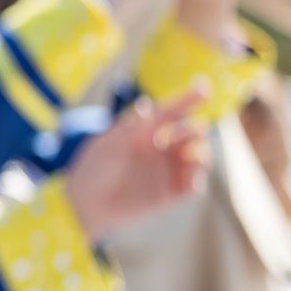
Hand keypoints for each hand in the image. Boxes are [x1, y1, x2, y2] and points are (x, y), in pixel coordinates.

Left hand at [63, 90, 209, 239]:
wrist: (85, 203)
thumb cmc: (93, 168)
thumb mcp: (108, 145)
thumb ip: (130, 128)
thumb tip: (145, 104)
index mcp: (146, 130)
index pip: (172, 111)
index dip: (189, 98)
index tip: (205, 88)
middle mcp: (162, 147)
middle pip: (191, 133)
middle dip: (195, 130)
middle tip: (192, 131)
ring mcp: (168, 169)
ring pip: (198, 157)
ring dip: (201, 154)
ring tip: (193, 156)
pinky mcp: (170, 193)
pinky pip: (193, 186)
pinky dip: (197, 181)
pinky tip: (190, 181)